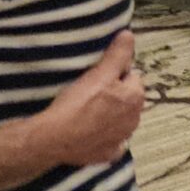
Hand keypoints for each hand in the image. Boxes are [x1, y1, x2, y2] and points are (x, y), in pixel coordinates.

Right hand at [25, 31, 144, 168]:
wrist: (54, 138)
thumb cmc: (77, 103)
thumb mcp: (98, 73)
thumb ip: (117, 54)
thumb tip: (129, 35)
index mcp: (135, 98)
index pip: (132, 76)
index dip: (116, 74)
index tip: (99, 77)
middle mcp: (135, 119)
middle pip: (128, 99)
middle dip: (116, 95)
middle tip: (92, 94)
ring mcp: (122, 139)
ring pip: (121, 120)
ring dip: (111, 115)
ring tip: (89, 112)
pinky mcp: (108, 155)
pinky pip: (112, 144)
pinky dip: (105, 139)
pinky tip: (92, 134)